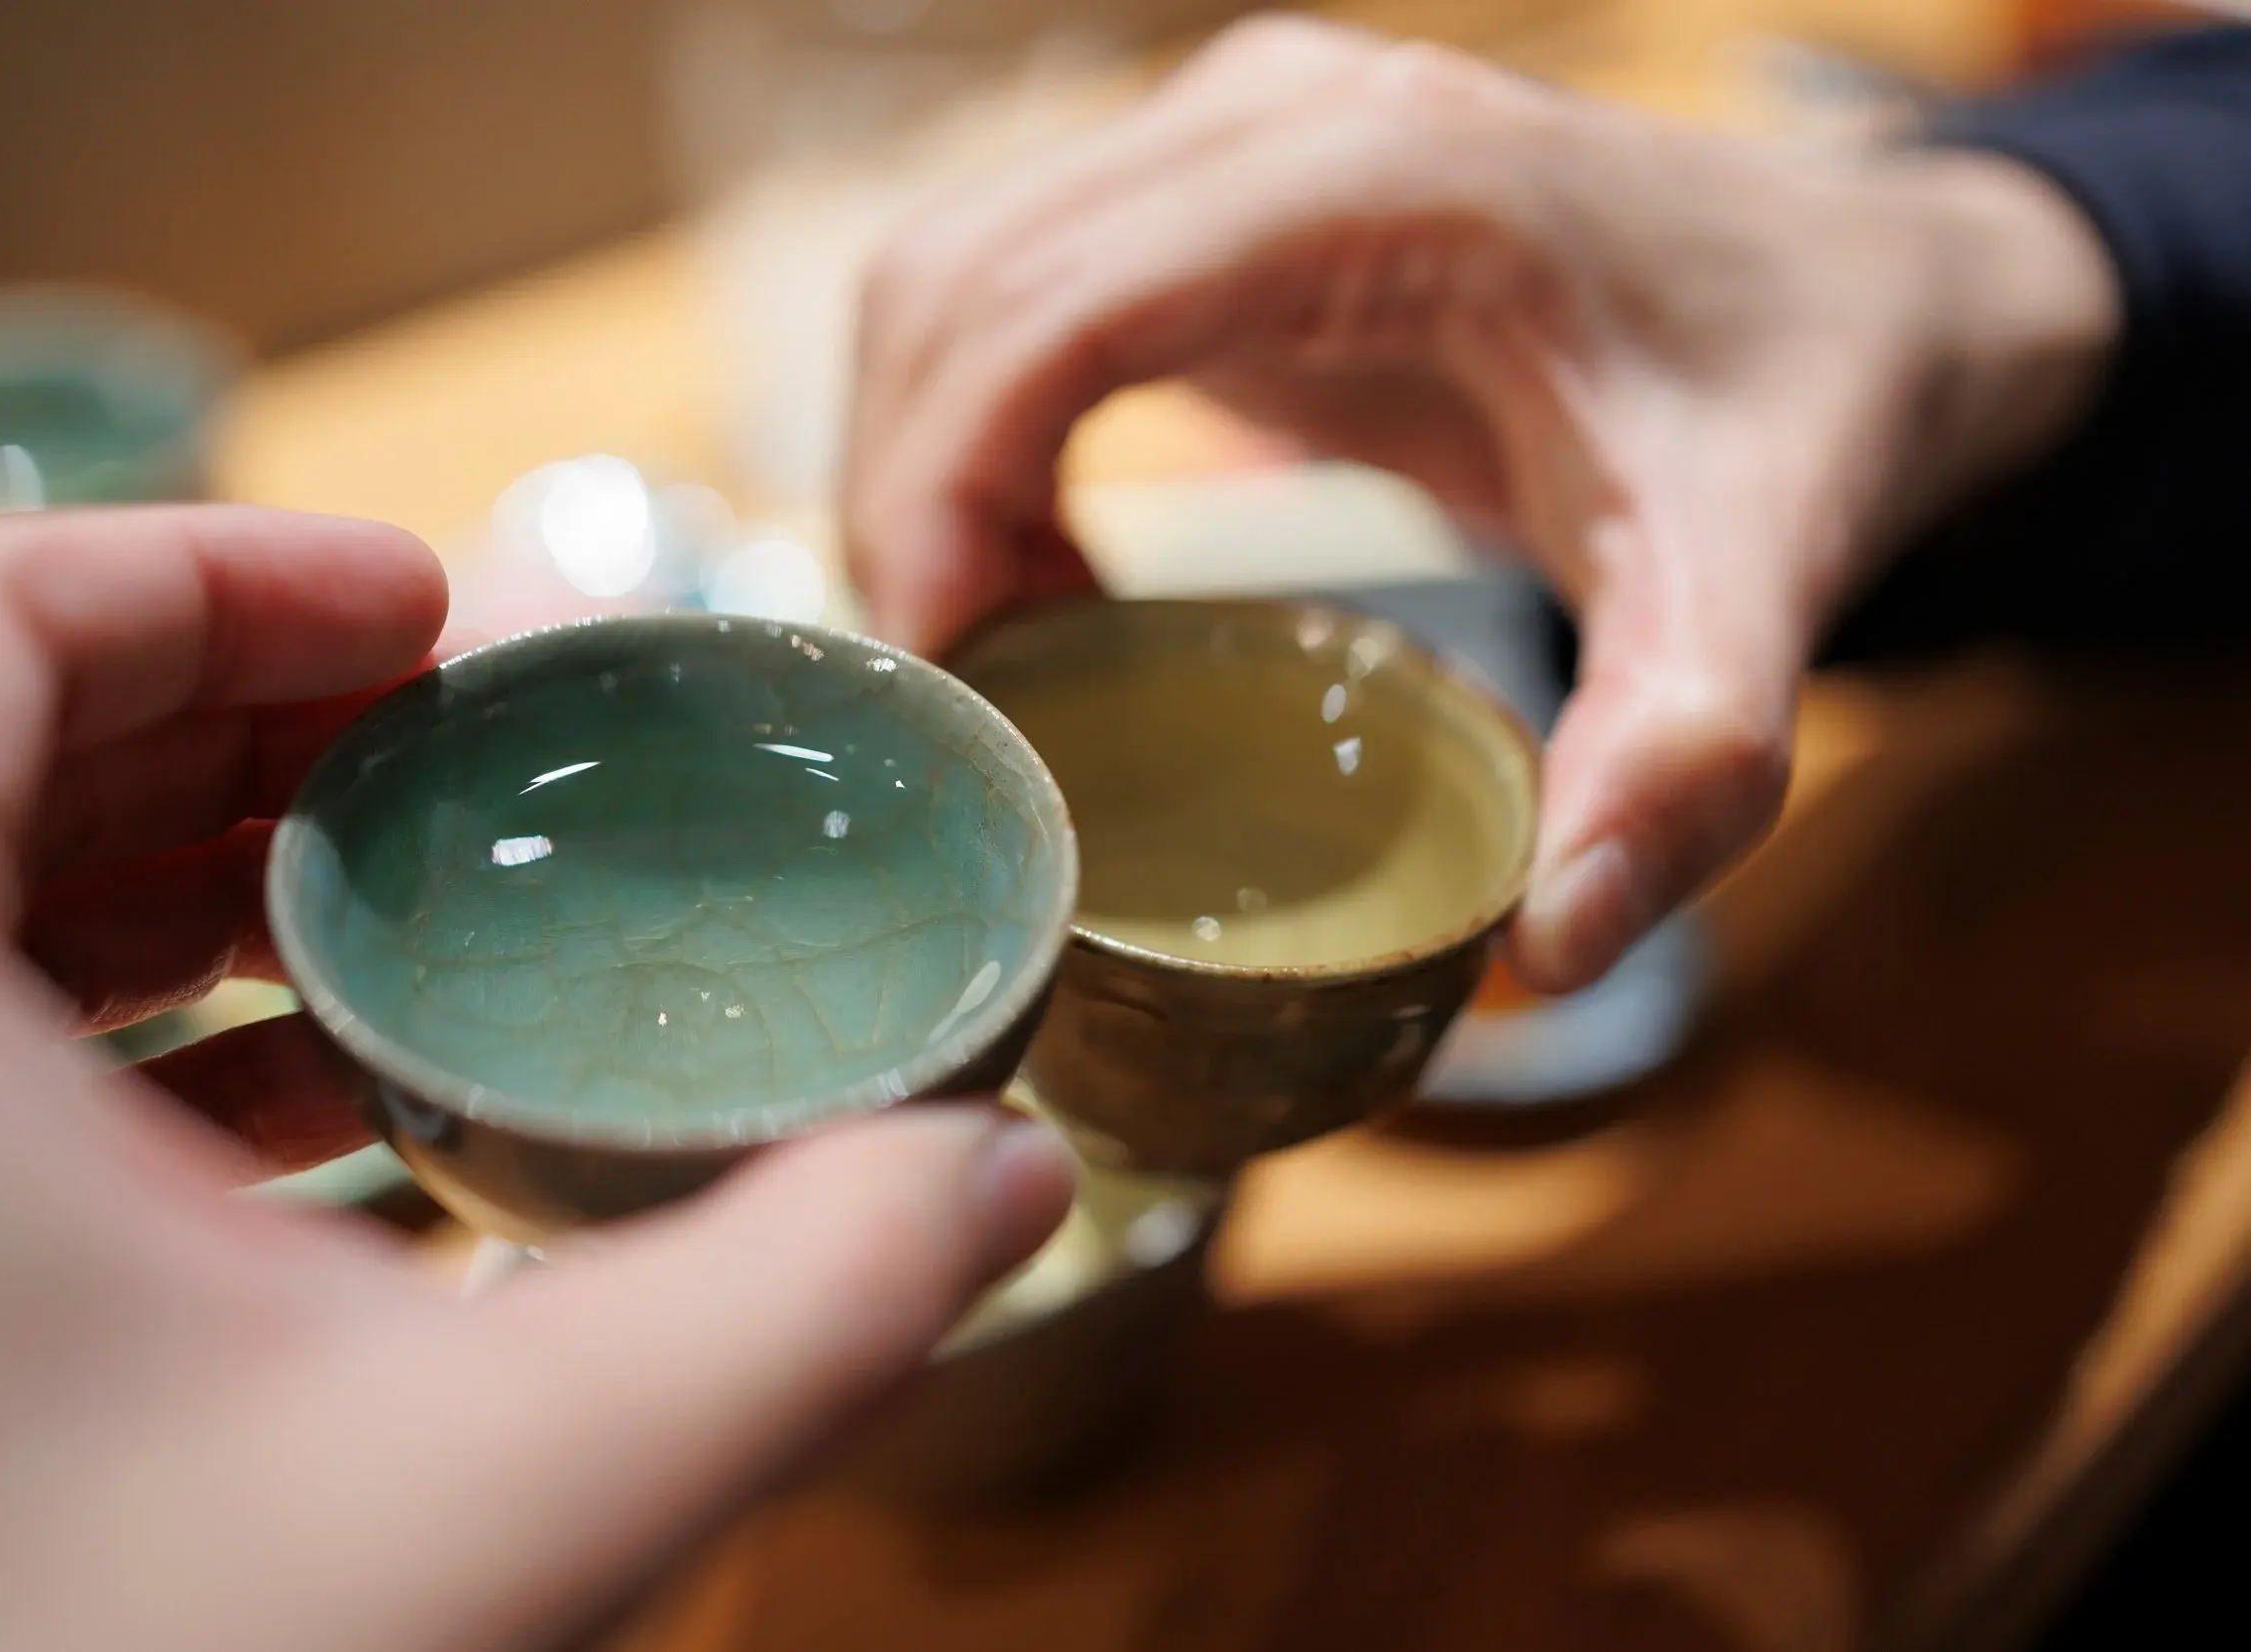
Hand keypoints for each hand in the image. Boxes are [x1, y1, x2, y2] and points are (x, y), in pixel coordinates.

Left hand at [0, 507, 1071, 1651]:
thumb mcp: (512, 1498)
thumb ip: (799, 1308)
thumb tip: (1009, 1172)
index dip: (216, 566)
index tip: (435, 616)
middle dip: (229, 710)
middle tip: (447, 753)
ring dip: (170, 862)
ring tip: (394, 912)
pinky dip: (102, 1022)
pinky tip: (308, 1113)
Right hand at [843, 14, 2116, 989]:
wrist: (1859, 290)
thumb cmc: (1802, 408)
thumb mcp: (1767, 585)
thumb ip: (1681, 760)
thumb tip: (1542, 949)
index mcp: (1380, 183)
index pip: (1048, 307)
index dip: (939, 488)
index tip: (950, 681)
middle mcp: (1274, 122)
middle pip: (955, 284)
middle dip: (905, 505)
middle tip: (961, 714)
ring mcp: (1235, 141)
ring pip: (954, 278)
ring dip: (927, 473)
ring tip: (1011, 661)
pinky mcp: (1218, 197)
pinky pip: (1017, 299)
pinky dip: (979, 442)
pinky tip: (1054, 582)